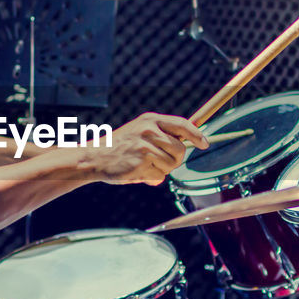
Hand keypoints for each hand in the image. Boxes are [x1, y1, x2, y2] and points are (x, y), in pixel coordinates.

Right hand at [88, 112, 207, 185]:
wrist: (94, 157)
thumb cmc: (119, 147)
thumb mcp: (139, 133)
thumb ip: (161, 139)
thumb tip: (187, 147)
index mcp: (150, 120)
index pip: (182, 124)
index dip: (196, 135)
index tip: (203, 143)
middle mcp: (149, 130)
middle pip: (180, 149)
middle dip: (175, 159)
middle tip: (160, 161)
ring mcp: (145, 146)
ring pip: (171, 164)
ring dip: (162, 169)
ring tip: (145, 165)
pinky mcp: (141, 162)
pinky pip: (160, 175)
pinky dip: (152, 177)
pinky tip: (137, 171)